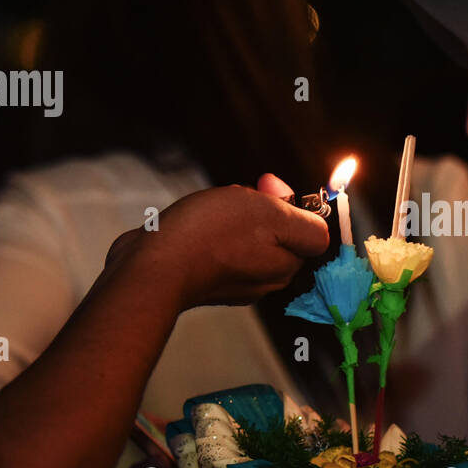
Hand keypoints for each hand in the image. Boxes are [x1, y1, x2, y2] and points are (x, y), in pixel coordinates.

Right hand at [105, 183, 328, 309]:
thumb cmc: (211, 236)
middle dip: (260, 207)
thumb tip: (314, 218)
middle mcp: (264, 279)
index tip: (268, 186)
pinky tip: (196, 223)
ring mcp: (234, 280)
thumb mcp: (272, 216)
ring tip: (212, 210)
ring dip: (234, 214)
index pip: (309, 231)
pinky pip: (219, 243)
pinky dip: (211, 228)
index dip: (293, 201)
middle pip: (277, 231)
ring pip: (247, 234)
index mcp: (286, 267)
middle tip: (237, 198)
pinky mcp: (205, 276)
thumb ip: (306, 223)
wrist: (153, 267)